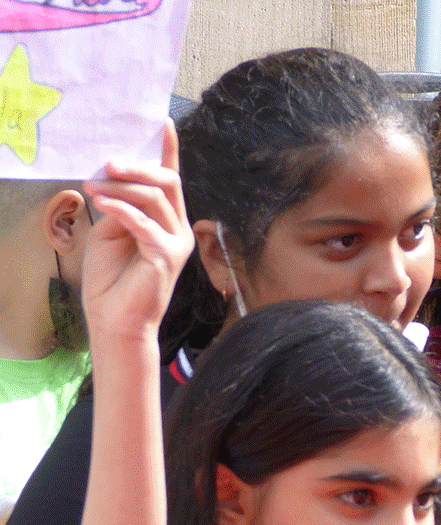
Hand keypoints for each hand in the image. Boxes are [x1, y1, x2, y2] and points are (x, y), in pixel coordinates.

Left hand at [80, 121, 192, 341]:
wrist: (115, 319)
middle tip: (107, 162)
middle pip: (166, 183)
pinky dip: (123, 211)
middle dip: (137, 168)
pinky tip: (103, 205)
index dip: (168, 150)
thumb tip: (114, 182)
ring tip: (93, 187)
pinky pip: (146, 225)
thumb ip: (119, 207)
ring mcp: (176, 243)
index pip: (170, 180)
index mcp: (166, 220)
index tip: (162, 121)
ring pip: (155, 199)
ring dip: (121, 189)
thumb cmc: (111, 279)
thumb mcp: (110, 232)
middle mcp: (178, 228)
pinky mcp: (168, 258)